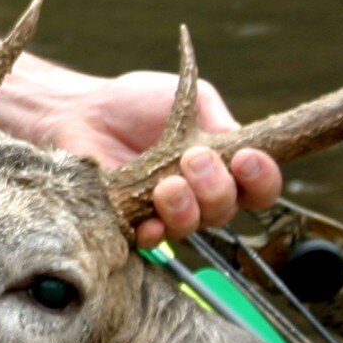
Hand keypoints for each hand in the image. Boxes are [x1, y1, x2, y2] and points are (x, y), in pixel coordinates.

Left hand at [7, 71, 281, 244]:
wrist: (80, 110)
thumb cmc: (135, 103)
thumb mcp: (189, 100)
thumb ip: (219, 121)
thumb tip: (243, 147)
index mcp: (220, 166)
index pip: (258, 187)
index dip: (262, 179)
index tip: (248, 158)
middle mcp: (199, 195)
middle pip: (229, 211)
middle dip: (218, 187)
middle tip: (193, 159)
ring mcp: (166, 213)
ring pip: (195, 228)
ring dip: (188, 207)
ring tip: (168, 184)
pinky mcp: (132, 225)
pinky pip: (154, 242)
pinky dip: (156, 232)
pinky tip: (150, 221)